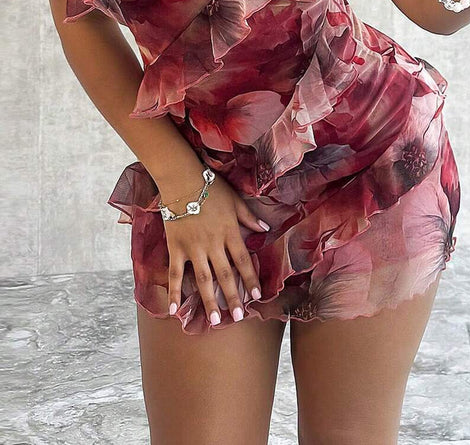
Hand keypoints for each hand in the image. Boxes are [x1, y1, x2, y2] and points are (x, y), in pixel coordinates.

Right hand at [161, 170, 268, 325]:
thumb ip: (249, 217)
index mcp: (229, 232)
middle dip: (232, 297)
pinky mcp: (176, 248)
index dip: (250, 279)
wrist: (182, 179)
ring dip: (209, 300)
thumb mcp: (235, 200)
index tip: (256, 296)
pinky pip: (175, 274)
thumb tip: (265, 230)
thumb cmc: (210, 187)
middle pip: (225, 275)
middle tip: (237, 316)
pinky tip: (175, 310)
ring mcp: (193, 248)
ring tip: (214, 320)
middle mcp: (213, 244)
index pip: (243, 260)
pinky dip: (174, 292)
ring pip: (203, 279)